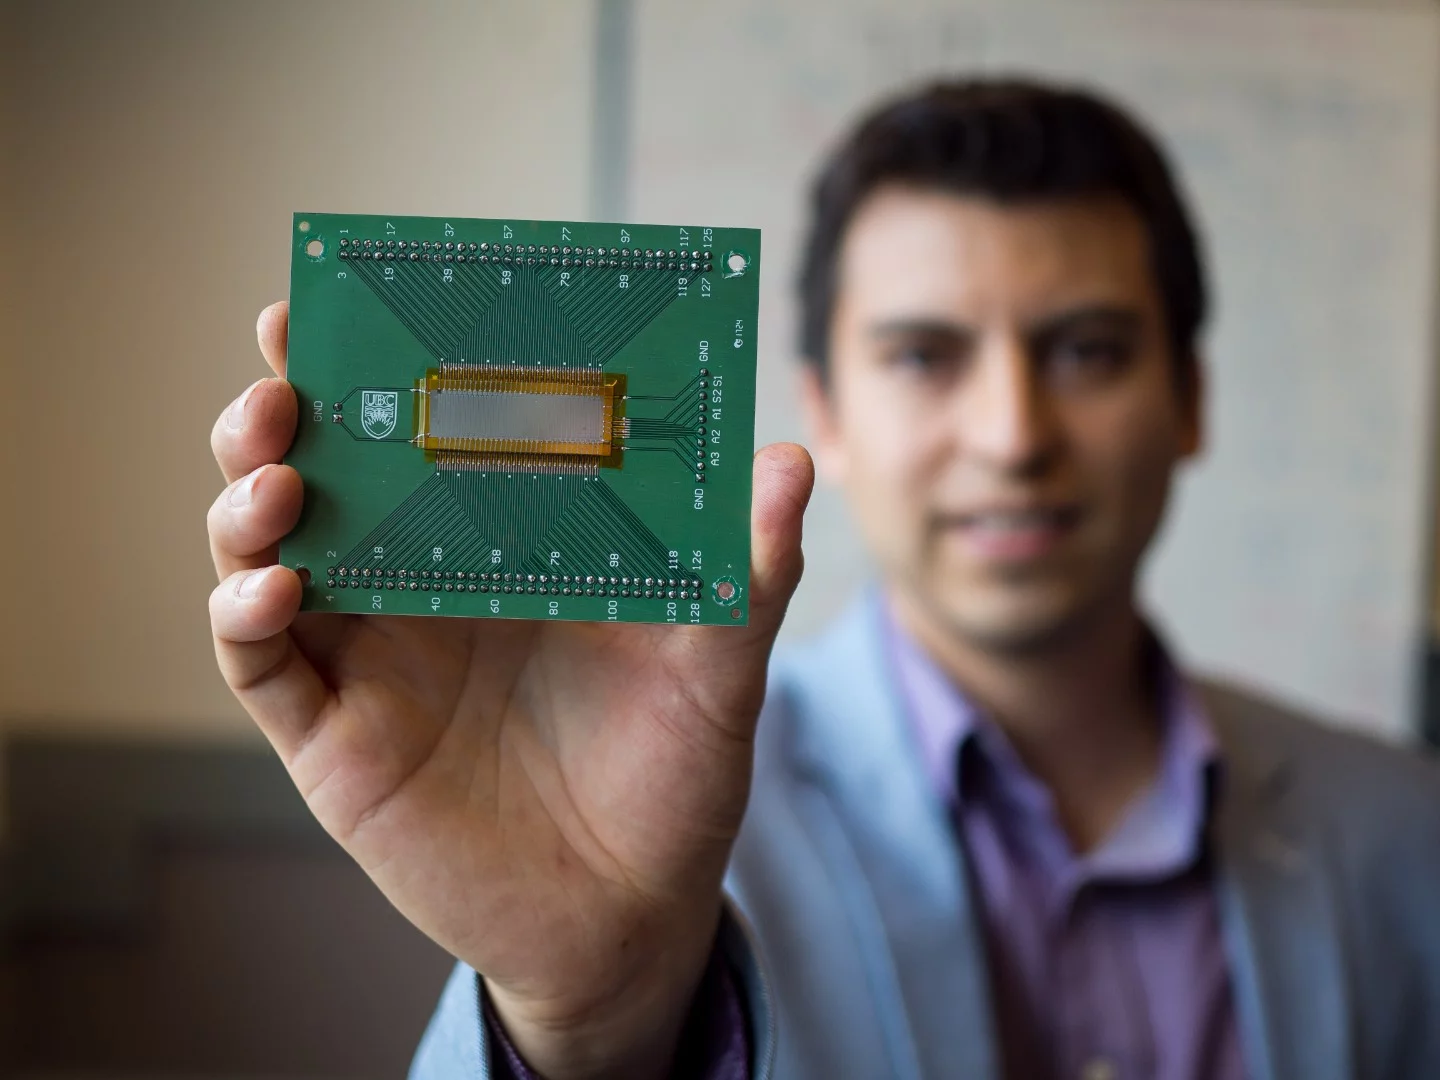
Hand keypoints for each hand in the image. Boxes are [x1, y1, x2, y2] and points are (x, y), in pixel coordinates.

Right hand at [208, 302, 813, 1078]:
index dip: (379, 366)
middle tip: (284, 369)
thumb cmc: (675, 773)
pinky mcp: (335, 740)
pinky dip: (243, 620)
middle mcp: (421, 587)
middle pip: (322, 473)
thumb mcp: (718, 664)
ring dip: (248, 502)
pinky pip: (262, 668)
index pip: (424, 434)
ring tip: (278, 478)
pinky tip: (269, 589)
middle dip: (284, 411)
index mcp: (502, 543)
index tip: (352, 297)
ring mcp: (368, 659)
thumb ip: (747, 570)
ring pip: (265, 554)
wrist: (634, 911)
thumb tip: (788, 460)